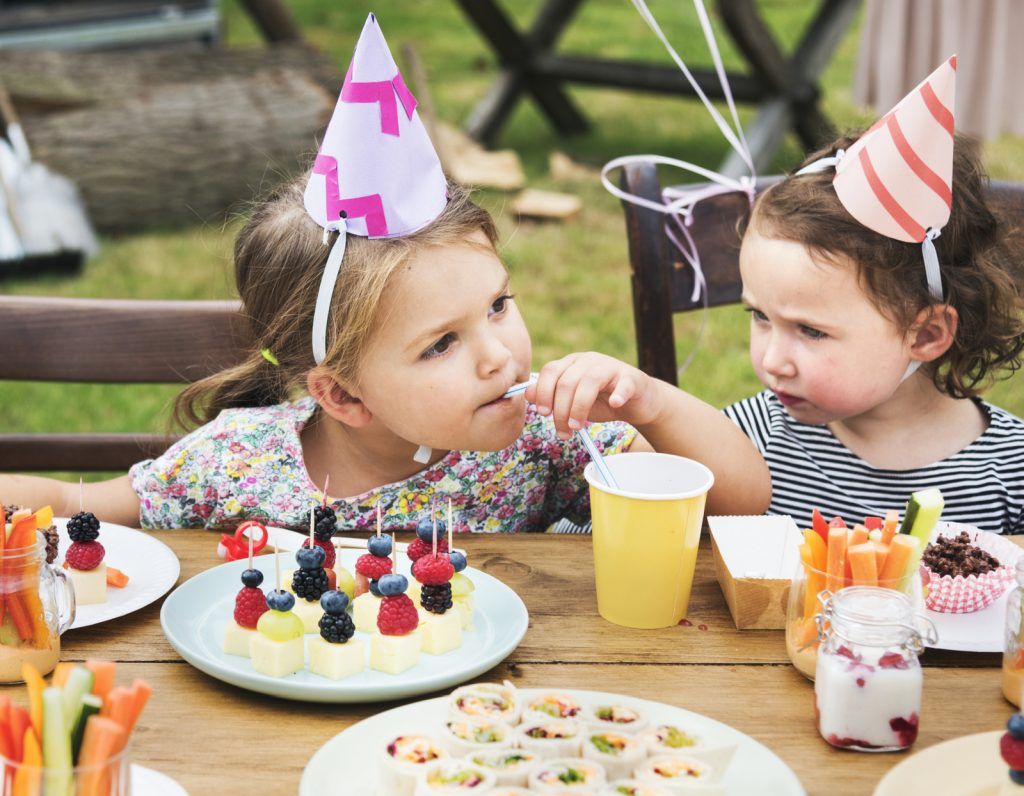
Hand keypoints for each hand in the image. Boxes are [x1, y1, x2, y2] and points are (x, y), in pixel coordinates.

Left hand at [525, 352, 660, 438]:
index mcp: (572, 363)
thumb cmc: (601, 402)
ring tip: (578, 427)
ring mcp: (611, 367)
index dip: (544, 392)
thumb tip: (528, 394)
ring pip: (590, 381)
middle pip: (568, 380)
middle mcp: (589, 360)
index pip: (551, 370)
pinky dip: (618, 393)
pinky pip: (623, 383)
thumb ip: (551, 397)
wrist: (636, 403)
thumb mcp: (572, 402)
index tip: (544, 414)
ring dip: (580, 407)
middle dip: (561, 409)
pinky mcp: (631, 378)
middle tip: (563, 431)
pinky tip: (615, 404)